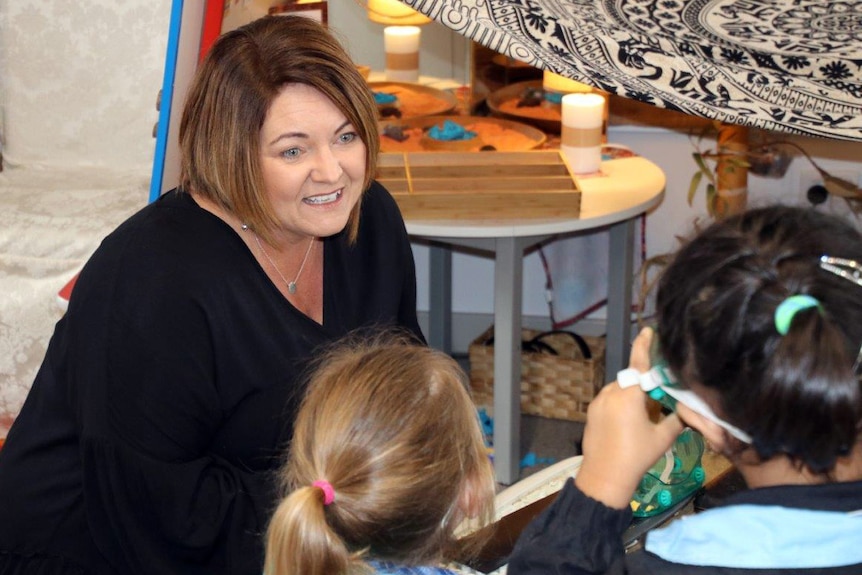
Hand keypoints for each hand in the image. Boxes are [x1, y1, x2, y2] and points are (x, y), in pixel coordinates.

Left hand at [575, 328, 683, 508]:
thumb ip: (676, 419)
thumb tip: (688, 410)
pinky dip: (620, 404)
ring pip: (619, 390)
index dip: (644, 345)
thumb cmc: (636, 456)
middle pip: (631, 380)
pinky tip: (627, 423)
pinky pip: (609, 400)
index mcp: (629, 395)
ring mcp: (598, 402)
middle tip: (656, 399)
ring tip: (642, 416)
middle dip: (643, 385)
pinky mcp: (591, 412)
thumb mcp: (663, 438)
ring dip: (631, 396)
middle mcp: (611, 393)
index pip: (638, 364)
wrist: (605, 476)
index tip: (647, 330)